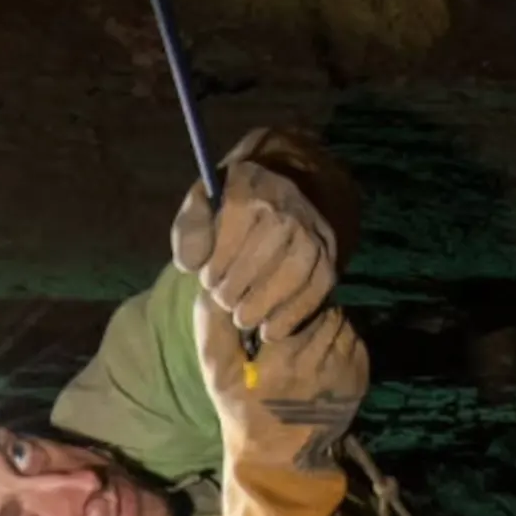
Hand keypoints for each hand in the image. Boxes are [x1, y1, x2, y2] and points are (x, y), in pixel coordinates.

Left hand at [172, 145, 336, 339]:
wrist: (275, 203)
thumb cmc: (227, 215)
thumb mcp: (199, 211)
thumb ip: (189, 234)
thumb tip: (192, 264)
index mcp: (251, 184)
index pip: (239, 221)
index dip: (220, 259)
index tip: (208, 281)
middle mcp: (288, 203)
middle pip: (268, 250)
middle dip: (239, 285)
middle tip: (224, 303)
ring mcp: (312, 231)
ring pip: (294, 272)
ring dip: (265, 304)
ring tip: (242, 320)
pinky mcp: (327, 258)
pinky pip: (316, 290)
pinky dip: (291, 316)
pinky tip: (269, 331)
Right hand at [196, 292, 367, 468]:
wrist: (278, 459)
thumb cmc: (244, 410)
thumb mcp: (218, 373)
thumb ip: (212, 326)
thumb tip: (212, 284)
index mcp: (282, 359)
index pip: (296, 300)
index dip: (286, 294)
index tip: (274, 303)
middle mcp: (318, 365)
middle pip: (323, 308)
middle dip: (309, 306)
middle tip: (293, 315)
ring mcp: (343, 374)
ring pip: (341, 322)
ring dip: (326, 321)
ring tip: (306, 334)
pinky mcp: (359, 381)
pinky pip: (354, 341)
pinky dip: (340, 340)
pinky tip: (321, 354)